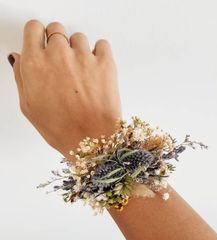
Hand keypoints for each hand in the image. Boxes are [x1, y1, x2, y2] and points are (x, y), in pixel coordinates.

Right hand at [8, 20, 121, 159]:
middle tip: (62, 62)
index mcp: (35, 64)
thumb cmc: (61, 129)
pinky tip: (95, 69)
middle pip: (56, 29)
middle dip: (57, 42)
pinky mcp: (105, 63)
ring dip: (78, 50)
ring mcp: (83, 57)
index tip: (42, 42)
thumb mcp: (29, 107)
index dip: (37, 36)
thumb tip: (19, 58)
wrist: (92, 141)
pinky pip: (102, 44)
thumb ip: (22, 77)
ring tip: (81, 73)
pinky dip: (99, 53)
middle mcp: (58, 55)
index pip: (33, 28)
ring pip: (79, 37)